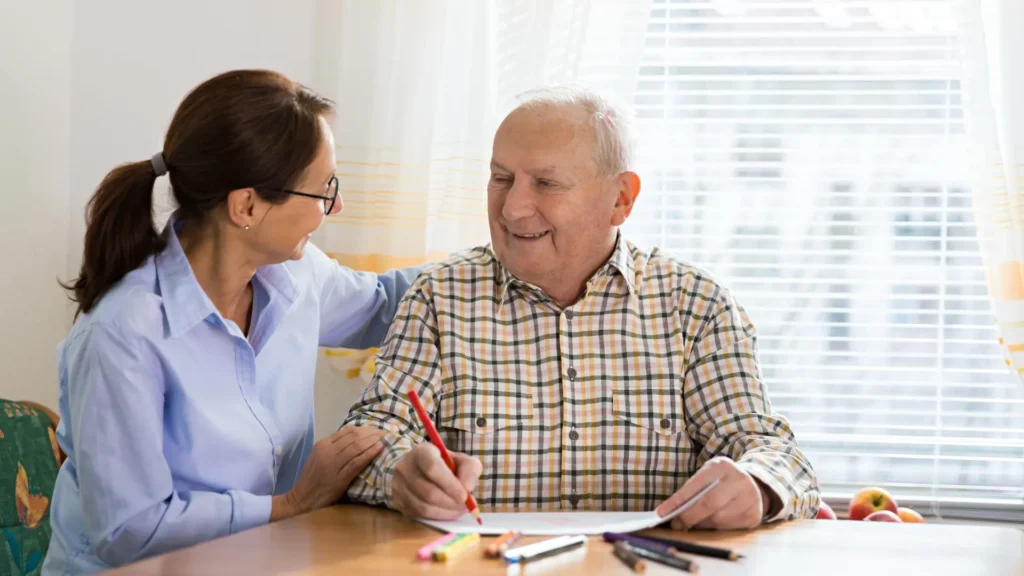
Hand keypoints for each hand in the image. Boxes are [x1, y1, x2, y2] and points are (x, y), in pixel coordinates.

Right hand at [272, 426, 385, 521]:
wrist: (301, 499)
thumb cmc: (313, 479)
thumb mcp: (319, 457)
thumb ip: (334, 447)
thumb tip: (356, 439)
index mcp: (323, 444)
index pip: (347, 431)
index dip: (365, 429)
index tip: (377, 430)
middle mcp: (327, 451)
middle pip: (354, 436)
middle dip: (372, 433)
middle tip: (385, 433)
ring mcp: (332, 464)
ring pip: (357, 446)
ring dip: (374, 441)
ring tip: (386, 439)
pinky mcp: (339, 478)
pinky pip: (357, 462)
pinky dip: (370, 454)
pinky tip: (380, 449)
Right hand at [391, 443, 481, 519]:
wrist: (418, 468)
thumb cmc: (443, 465)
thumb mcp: (460, 460)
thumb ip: (470, 469)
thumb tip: (467, 488)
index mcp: (422, 452)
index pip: (432, 468)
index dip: (450, 484)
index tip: (465, 495)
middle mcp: (405, 467)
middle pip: (429, 492)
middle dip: (450, 502)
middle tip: (465, 506)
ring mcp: (398, 486)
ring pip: (423, 507)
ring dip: (445, 512)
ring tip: (459, 510)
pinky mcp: (398, 502)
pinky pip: (419, 515)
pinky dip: (437, 517)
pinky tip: (447, 512)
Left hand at [655, 457, 770, 529]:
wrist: (752, 484)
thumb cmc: (721, 481)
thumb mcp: (707, 476)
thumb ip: (692, 491)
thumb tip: (673, 514)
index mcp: (721, 466)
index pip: (695, 486)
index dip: (676, 501)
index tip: (661, 513)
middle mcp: (739, 480)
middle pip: (708, 504)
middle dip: (688, 516)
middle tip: (676, 524)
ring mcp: (750, 498)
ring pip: (717, 519)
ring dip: (701, 523)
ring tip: (695, 521)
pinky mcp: (754, 515)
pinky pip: (728, 527)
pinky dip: (715, 527)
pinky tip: (712, 521)